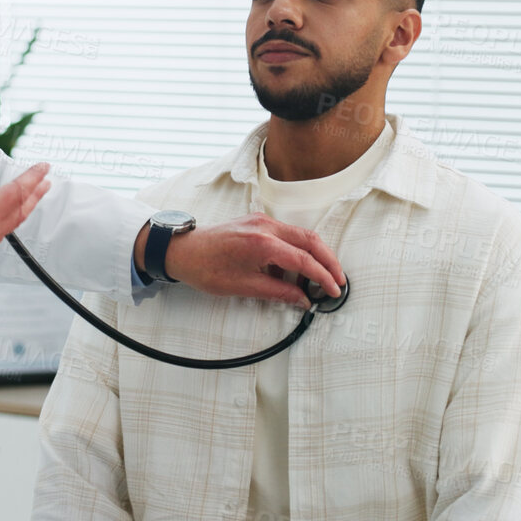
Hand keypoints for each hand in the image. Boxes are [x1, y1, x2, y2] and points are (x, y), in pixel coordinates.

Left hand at [151, 212, 345, 307]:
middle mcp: (265, 226)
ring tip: (317, 279)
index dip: (323, 277)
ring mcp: (261, 221)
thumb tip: (302, 299)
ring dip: (313, 255)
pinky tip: (291, 271)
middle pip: (311, 240)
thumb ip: (278, 292)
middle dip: (329, 261)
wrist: (182, 250)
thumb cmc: (205, 268)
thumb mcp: (243, 286)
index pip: (304, 260)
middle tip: (338, 280)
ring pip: (301, 235)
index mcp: (262, 243)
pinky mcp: (256, 222)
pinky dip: (295, 251)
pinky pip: (285, 234)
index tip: (333, 290)